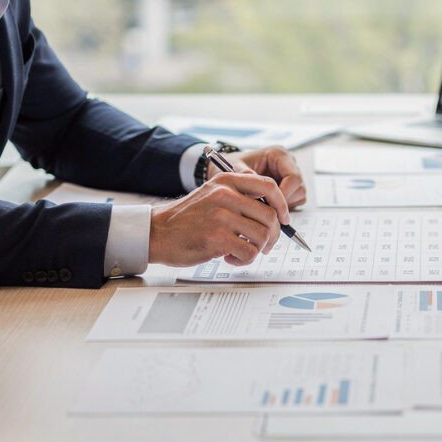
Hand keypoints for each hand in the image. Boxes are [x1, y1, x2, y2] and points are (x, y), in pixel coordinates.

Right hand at [148, 172, 287, 266]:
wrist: (157, 232)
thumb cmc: (187, 218)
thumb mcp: (213, 195)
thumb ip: (240, 197)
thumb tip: (275, 213)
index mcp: (227, 181)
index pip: (269, 187)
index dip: (283, 205)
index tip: (284, 220)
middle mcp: (226, 195)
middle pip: (270, 216)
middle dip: (273, 235)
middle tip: (263, 245)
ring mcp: (221, 216)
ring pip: (262, 236)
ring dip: (257, 250)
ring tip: (241, 251)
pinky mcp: (217, 238)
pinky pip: (249, 252)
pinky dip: (244, 260)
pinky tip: (230, 258)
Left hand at [223, 145, 306, 208]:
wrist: (231, 172)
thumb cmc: (233, 166)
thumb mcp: (234, 168)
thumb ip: (242, 173)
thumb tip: (252, 181)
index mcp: (278, 154)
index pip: (293, 177)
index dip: (285, 194)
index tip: (270, 207)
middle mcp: (288, 163)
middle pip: (299, 187)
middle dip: (284, 201)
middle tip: (266, 210)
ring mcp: (290, 175)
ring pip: (299, 195)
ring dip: (284, 204)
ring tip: (264, 207)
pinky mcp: (290, 186)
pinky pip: (296, 200)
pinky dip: (283, 206)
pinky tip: (267, 205)